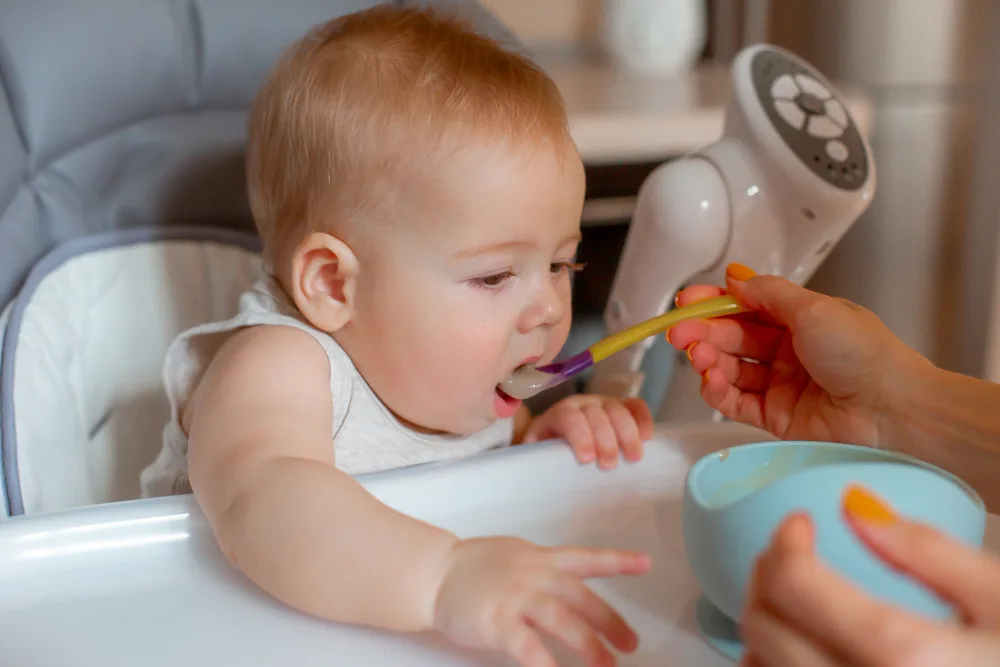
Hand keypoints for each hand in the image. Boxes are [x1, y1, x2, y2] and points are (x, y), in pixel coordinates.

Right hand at [434, 537, 651, 666]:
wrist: (434, 573)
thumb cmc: (475, 568)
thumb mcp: (516, 557)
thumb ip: (546, 570)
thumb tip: (577, 590)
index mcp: (541, 558)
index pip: (586, 557)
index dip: (617, 560)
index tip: (645, 564)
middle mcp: (533, 574)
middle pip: (581, 597)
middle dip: (610, 622)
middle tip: (630, 644)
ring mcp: (515, 597)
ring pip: (562, 619)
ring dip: (588, 645)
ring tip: (606, 666)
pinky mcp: (496, 622)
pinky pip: (527, 646)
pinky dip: (545, 663)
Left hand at [521, 395, 653, 468]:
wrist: (555, 442)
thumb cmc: (549, 456)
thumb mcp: (539, 460)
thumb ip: (542, 468)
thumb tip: (541, 488)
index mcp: (557, 416)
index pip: (568, 417)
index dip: (579, 435)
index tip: (586, 460)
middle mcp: (580, 405)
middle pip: (596, 414)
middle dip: (605, 439)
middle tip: (609, 465)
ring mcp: (602, 404)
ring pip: (616, 408)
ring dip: (627, 432)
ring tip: (633, 457)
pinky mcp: (620, 408)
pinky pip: (634, 405)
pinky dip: (643, 418)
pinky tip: (647, 436)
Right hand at [666, 263, 930, 448]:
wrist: (893, 410)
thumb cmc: (866, 355)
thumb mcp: (814, 308)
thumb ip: (768, 293)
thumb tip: (735, 278)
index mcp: (801, 319)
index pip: (746, 306)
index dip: (714, 303)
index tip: (688, 302)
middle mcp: (789, 351)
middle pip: (732, 338)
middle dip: (702, 332)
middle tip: (680, 333)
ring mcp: (782, 385)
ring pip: (730, 369)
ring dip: (708, 361)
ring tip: (697, 357)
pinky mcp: (776, 418)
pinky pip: (736, 403)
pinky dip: (718, 392)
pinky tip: (710, 380)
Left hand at [742, 485, 999, 666]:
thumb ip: (929, 552)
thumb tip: (855, 505)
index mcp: (907, 659)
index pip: (795, 585)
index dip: (785, 542)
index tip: (799, 524)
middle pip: (765, 626)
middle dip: (767, 574)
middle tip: (792, 551)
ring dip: (762, 624)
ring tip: (795, 596)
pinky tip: (801, 649)